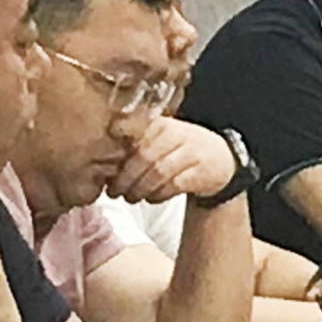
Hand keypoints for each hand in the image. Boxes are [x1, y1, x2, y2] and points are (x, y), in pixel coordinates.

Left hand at [110, 116, 236, 204]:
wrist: (220, 158)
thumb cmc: (180, 150)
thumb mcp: (158, 140)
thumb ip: (134, 146)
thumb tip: (101, 163)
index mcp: (161, 124)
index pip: (132, 141)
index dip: (117, 161)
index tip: (105, 175)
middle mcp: (177, 134)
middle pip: (143, 158)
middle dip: (125, 179)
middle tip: (115, 192)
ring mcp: (191, 152)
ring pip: (158, 173)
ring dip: (141, 189)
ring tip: (132, 197)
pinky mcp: (201, 171)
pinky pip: (174, 185)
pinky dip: (160, 195)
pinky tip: (153, 198)